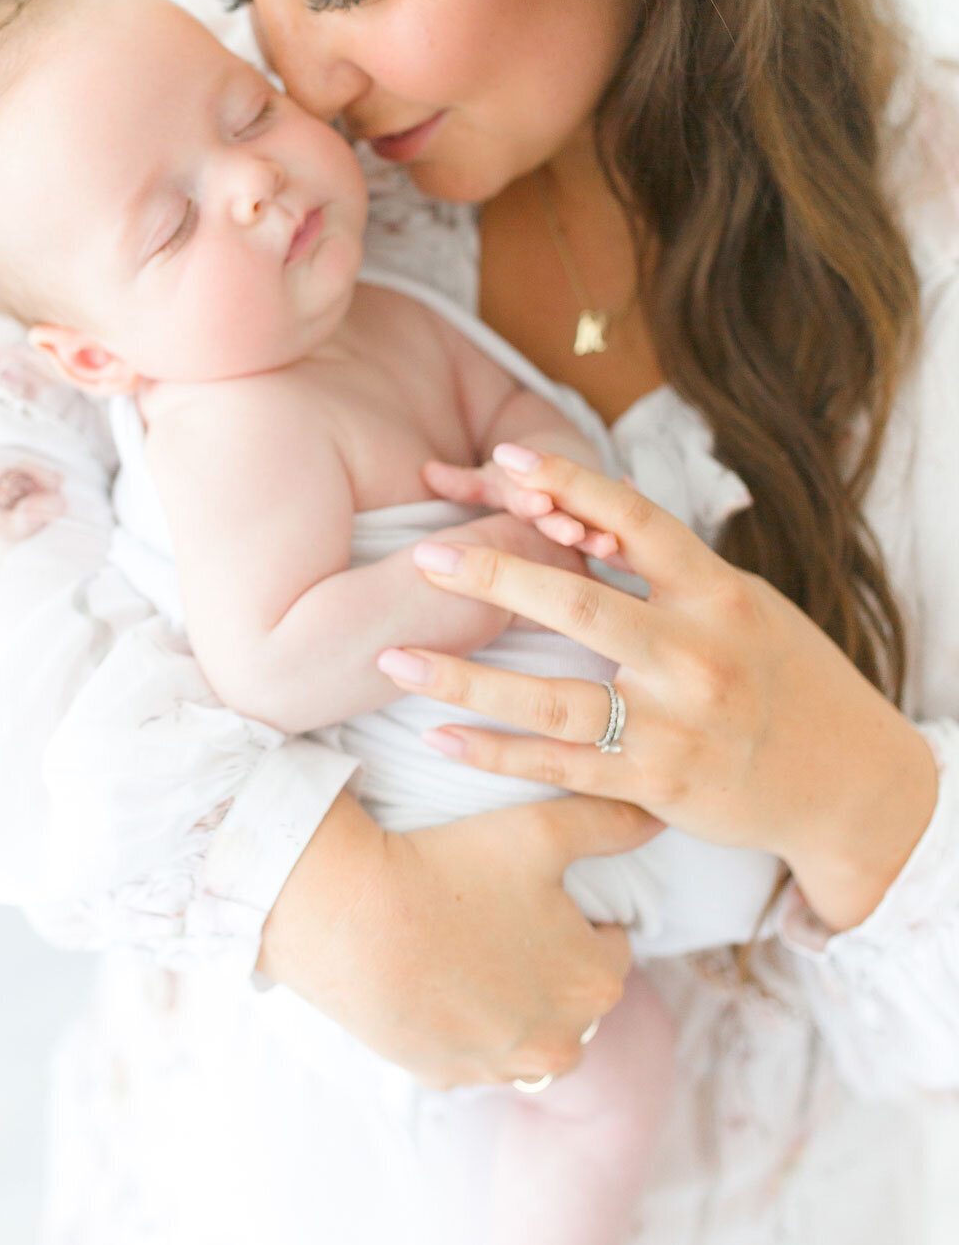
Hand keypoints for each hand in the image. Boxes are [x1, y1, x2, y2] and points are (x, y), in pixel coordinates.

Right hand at [256, 788, 659, 1087]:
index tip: (533, 894)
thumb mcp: (540, 831)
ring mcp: (501, 1069)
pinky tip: (436, 981)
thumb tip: (658, 815)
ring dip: (513, 1002)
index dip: (575, 916)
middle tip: (498, 917)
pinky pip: (472, 1053)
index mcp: (595, 983)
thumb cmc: (450, 870)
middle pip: (572, 997)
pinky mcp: (448, 1079)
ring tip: (468, 949)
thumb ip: (610, 822)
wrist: (350, 920)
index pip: (610, 948)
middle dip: (550, 965)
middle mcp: (561, 1043)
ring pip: (527, 1033)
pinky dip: (463, 1025)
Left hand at [382, 449, 938, 931]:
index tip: (500, 459)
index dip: (566, 481)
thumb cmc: (788, 677)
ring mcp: (674, 725)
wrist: (849, 784)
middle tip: (423, 555)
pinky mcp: (657, 785)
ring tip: (395, 660)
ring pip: (553, 699)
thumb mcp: (744, 604)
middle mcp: (695, 654)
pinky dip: (496, 753)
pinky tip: (440, 736)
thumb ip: (669, 566)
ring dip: (466, 679)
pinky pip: (561, 767)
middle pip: (579, 604)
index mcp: (716, 591)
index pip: (633, 520)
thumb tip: (593, 500)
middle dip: (493, 577)